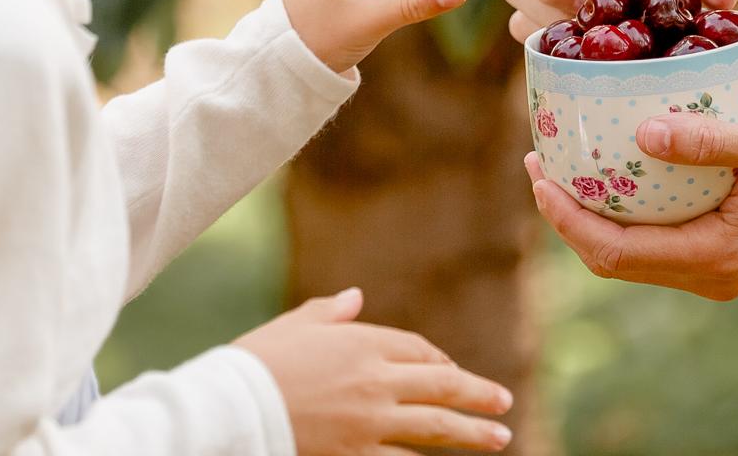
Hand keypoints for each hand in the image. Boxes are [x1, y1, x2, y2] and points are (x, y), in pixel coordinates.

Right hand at [236, 288, 513, 454]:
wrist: (233, 407)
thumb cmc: (256, 361)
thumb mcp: (294, 326)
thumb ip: (331, 312)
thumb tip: (356, 297)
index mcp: (362, 342)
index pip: (417, 350)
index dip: (438, 360)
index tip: (452, 371)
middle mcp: (376, 380)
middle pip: (441, 386)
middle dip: (477, 395)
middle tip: (504, 403)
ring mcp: (371, 422)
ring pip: (435, 428)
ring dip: (471, 433)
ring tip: (499, 437)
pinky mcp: (357, 454)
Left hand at [524, 92, 737, 300]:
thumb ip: (707, 140)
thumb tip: (642, 131)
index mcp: (718, 257)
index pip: (617, 253)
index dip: (567, 219)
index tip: (538, 171)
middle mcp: (713, 272)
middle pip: (615, 259)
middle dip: (567, 216)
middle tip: (537, 160)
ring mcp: (717, 262)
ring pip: (630, 250)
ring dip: (590, 212)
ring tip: (558, 161)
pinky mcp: (720, 241)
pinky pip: (653, 234)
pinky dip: (621, 206)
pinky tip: (607, 165)